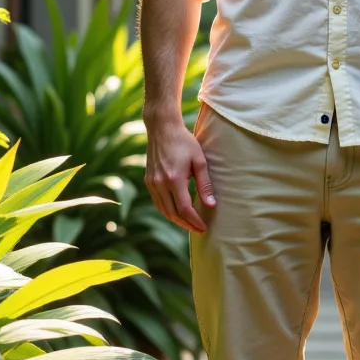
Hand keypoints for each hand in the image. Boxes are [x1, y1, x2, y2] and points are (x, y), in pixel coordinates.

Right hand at [144, 113, 215, 233]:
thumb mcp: (200, 161)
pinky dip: (167, 211)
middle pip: (172, 214)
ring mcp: (152, 183)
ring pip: (163, 210)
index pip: (185, 209)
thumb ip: (205, 184)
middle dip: (186, 225)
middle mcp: (160, 184)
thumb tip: (211, 205)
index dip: (195, 221)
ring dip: (176, 220)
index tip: (204, 228)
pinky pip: (157, 202)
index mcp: (174, 179)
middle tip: (199, 230)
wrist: (162, 128)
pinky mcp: (148, 181)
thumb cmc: (184, 142)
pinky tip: (177, 212)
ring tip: (190, 224)